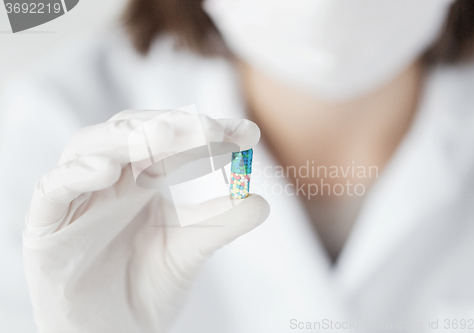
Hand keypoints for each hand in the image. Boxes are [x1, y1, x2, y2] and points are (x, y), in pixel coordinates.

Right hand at [23, 109, 269, 332]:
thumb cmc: (146, 286)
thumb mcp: (190, 249)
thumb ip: (221, 223)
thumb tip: (262, 201)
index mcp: (143, 178)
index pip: (173, 140)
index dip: (206, 132)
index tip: (247, 133)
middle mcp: (111, 179)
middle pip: (133, 132)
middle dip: (170, 126)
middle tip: (209, 128)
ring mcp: (77, 198)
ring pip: (88, 147)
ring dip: (123, 138)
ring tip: (161, 135)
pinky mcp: (46, 226)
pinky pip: (51, 190)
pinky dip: (75, 174)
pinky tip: (106, 169)